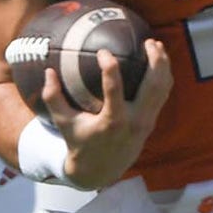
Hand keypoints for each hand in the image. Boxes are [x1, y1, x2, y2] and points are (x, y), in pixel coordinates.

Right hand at [43, 41, 173, 189]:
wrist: (101, 171)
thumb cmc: (79, 142)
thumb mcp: (63, 123)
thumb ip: (53, 98)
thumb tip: (48, 71)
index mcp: (112, 122)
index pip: (114, 91)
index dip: (110, 68)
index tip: (103, 51)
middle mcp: (134, 122)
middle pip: (152, 87)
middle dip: (154, 62)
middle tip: (148, 42)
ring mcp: (146, 123)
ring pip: (162, 90)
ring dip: (163, 66)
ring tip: (156, 44)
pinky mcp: (151, 122)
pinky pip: (162, 95)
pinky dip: (164, 76)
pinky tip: (159, 60)